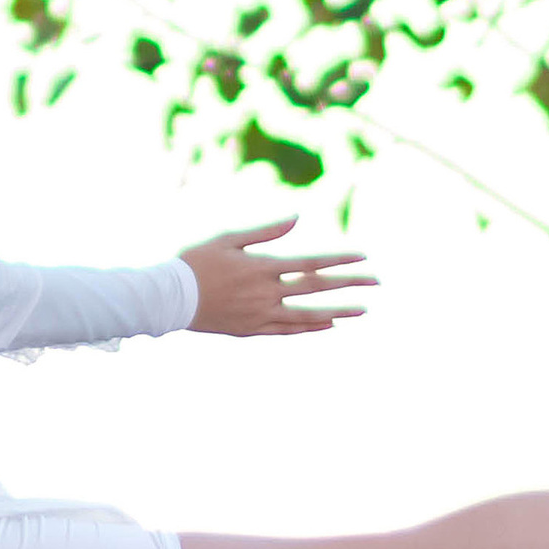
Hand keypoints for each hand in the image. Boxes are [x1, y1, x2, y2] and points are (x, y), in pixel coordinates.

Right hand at [181, 219, 374, 337]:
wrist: (170, 298)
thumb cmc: (196, 262)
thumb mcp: (229, 238)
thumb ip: (265, 231)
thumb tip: (297, 218)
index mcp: (263, 267)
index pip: (311, 263)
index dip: (340, 260)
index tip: (363, 257)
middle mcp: (267, 293)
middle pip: (317, 288)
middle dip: (350, 284)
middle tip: (378, 281)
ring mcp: (261, 314)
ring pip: (308, 314)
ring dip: (338, 310)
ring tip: (363, 310)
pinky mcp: (252, 330)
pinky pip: (288, 330)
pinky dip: (310, 327)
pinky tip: (329, 324)